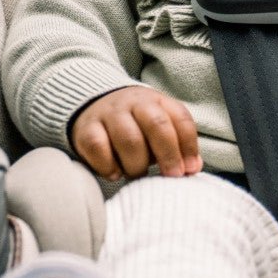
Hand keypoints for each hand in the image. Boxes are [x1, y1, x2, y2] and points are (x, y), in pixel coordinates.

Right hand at [71, 86, 202, 180]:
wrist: (92, 104)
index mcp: (157, 101)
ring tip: (138, 174)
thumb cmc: (134, 125)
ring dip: (137, 165)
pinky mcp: (85, 128)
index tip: (190, 169)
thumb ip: (177, 144)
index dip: (188, 146)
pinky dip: (109, 166)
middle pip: (157, 125)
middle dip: (168, 155)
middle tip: (172, 176)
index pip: (180, 119)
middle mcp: (133, 103)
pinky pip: (98, 148)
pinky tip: (115, 173)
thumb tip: (192, 167)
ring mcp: (108, 114)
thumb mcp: (158, 127)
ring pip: (129, 139)